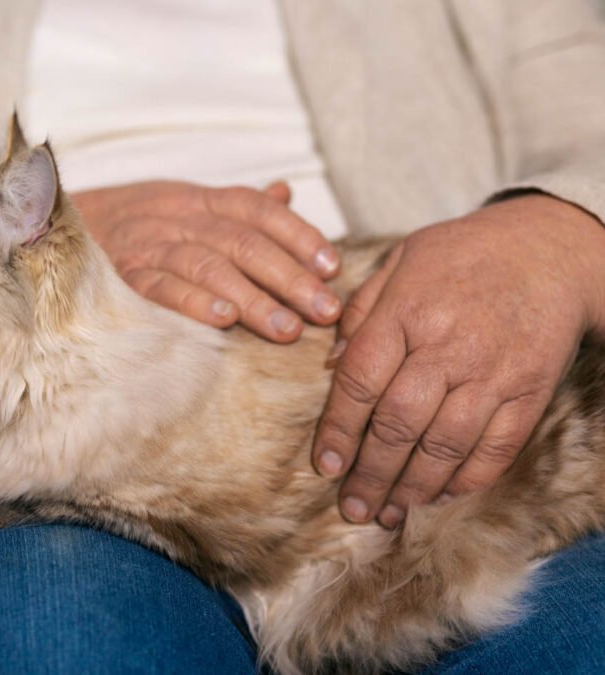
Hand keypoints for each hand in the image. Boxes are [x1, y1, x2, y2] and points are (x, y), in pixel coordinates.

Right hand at [72, 181, 341, 341]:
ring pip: (207, 265)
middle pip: (241, 241)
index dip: (298, 234)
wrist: (47, 228)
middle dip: (288, 277)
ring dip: (252, 298)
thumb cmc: (129, 224)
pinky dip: (191, 301)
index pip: (255, 209)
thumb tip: (285, 192)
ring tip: (287, 330)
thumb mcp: (180, 203)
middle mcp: (173, 216)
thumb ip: (233, 205)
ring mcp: (144, 245)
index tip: (332, 266)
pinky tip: (223, 321)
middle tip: (325, 310)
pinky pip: (158, 287)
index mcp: (194, 198)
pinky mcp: (118, 277)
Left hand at [312, 195, 604, 527]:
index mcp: (406, 311)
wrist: (549, 247)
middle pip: (399, 423)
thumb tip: (330, 366)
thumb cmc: (462, 255)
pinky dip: (466, 479)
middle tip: (351, 507)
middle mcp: (449, 346)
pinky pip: (496, 448)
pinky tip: (438, 496)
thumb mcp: (401, 261)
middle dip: (370, 473)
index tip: (324, 466)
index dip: (338, 429)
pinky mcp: (529, 391)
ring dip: (412, 487)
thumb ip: (361, 312)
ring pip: (445, 444)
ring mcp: (493, 372)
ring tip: (387, 512)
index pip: (359, 381)